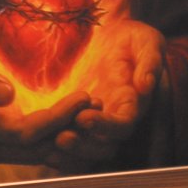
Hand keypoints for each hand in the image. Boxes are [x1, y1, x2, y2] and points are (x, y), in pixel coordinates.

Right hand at [0, 35, 91, 165]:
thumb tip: (8, 94)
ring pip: (40, 155)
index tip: (85, 97)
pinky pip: (34, 151)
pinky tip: (81, 126)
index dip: (59, 118)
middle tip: (102, 104)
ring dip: (71, 138)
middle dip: (73, 129)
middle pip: (40, 149)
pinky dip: (60, 141)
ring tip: (98, 113)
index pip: (27, 133)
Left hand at [46, 19, 166, 167]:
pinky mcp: (72, 119)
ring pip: (83, 150)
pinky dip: (55, 148)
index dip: (105, 127)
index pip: (122, 126)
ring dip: (67, 153)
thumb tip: (146, 85)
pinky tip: (39, 143)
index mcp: (132, 104)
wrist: (109, 34)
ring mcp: (92, 121)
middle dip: (82, 146)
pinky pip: (66, 143)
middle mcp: (113, 119)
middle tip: (61, 137)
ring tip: (48, 144)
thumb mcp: (146, 41)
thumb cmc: (131, 37)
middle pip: (102, 147)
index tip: (83, 117)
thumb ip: (149, 62)